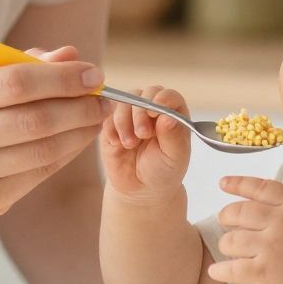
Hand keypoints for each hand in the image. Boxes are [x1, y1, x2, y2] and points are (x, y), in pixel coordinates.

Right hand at [0, 44, 107, 231]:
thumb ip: (16, 67)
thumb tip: (70, 55)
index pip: (15, 82)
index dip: (61, 78)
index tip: (92, 73)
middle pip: (34, 120)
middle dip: (79, 106)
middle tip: (103, 97)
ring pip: (42, 150)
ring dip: (80, 132)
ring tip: (96, 117)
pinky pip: (39, 174)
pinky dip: (66, 154)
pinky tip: (77, 139)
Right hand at [99, 84, 192, 204]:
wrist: (141, 189)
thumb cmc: (163, 171)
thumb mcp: (174, 157)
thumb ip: (173, 136)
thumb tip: (168, 117)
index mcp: (173, 114)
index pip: (169, 96)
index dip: (162, 99)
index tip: (156, 113)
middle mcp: (152, 110)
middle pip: (145, 94)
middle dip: (141, 112)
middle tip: (143, 134)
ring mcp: (131, 115)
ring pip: (124, 101)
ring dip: (124, 122)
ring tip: (130, 144)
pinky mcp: (113, 124)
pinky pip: (108, 116)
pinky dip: (112, 129)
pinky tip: (118, 144)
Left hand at [206, 175, 282, 283]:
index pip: (261, 188)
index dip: (238, 184)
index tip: (222, 184)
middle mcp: (281, 223)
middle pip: (239, 212)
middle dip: (226, 215)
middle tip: (224, 220)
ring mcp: (271, 248)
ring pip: (231, 240)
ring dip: (226, 244)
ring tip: (229, 248)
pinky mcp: (264, 272)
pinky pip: (232, 268)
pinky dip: (220, 271)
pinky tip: (215, 271)